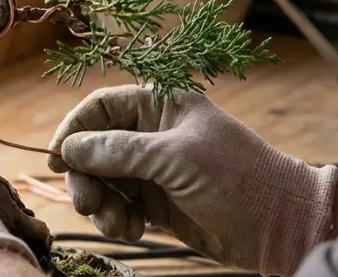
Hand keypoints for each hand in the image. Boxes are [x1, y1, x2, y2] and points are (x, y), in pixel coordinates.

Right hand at [47, 86, 337, 275]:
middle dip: (85, 176)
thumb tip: (68, 148)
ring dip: (101, 204)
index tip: (56, 159)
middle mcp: (152, 134)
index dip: (74, 130)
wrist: (281, 227)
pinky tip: (133, 231)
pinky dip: (118, 220)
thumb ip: (118, 150)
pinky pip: (119, 207)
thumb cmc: (237, 178)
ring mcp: (154, 170)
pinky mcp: (158, 204)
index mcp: (160, 106)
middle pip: (93, 148)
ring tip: (119, 225)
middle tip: (87, 203)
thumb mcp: (174, 158)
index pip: (100, 107)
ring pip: (103, 181)